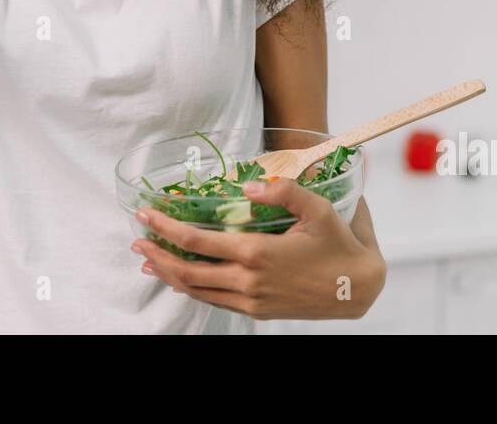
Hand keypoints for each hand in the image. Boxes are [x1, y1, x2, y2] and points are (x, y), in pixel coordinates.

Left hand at [131, 178, 386, 320]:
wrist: (359, 289)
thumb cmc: (340, 245)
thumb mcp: (317, 209)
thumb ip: (283, 190)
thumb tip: (249, 185)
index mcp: (257, 253)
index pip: (197, 241)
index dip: (166, 228)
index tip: (147, 214)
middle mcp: (248, 281)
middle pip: (188, 271)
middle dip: (157, 254)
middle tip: (137, 240)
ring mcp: (252, 300)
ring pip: (198, 291)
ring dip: (170, 275)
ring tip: (149, 261)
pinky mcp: (258, 311)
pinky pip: (215, 301)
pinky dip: (192, 289)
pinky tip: (183, 279)